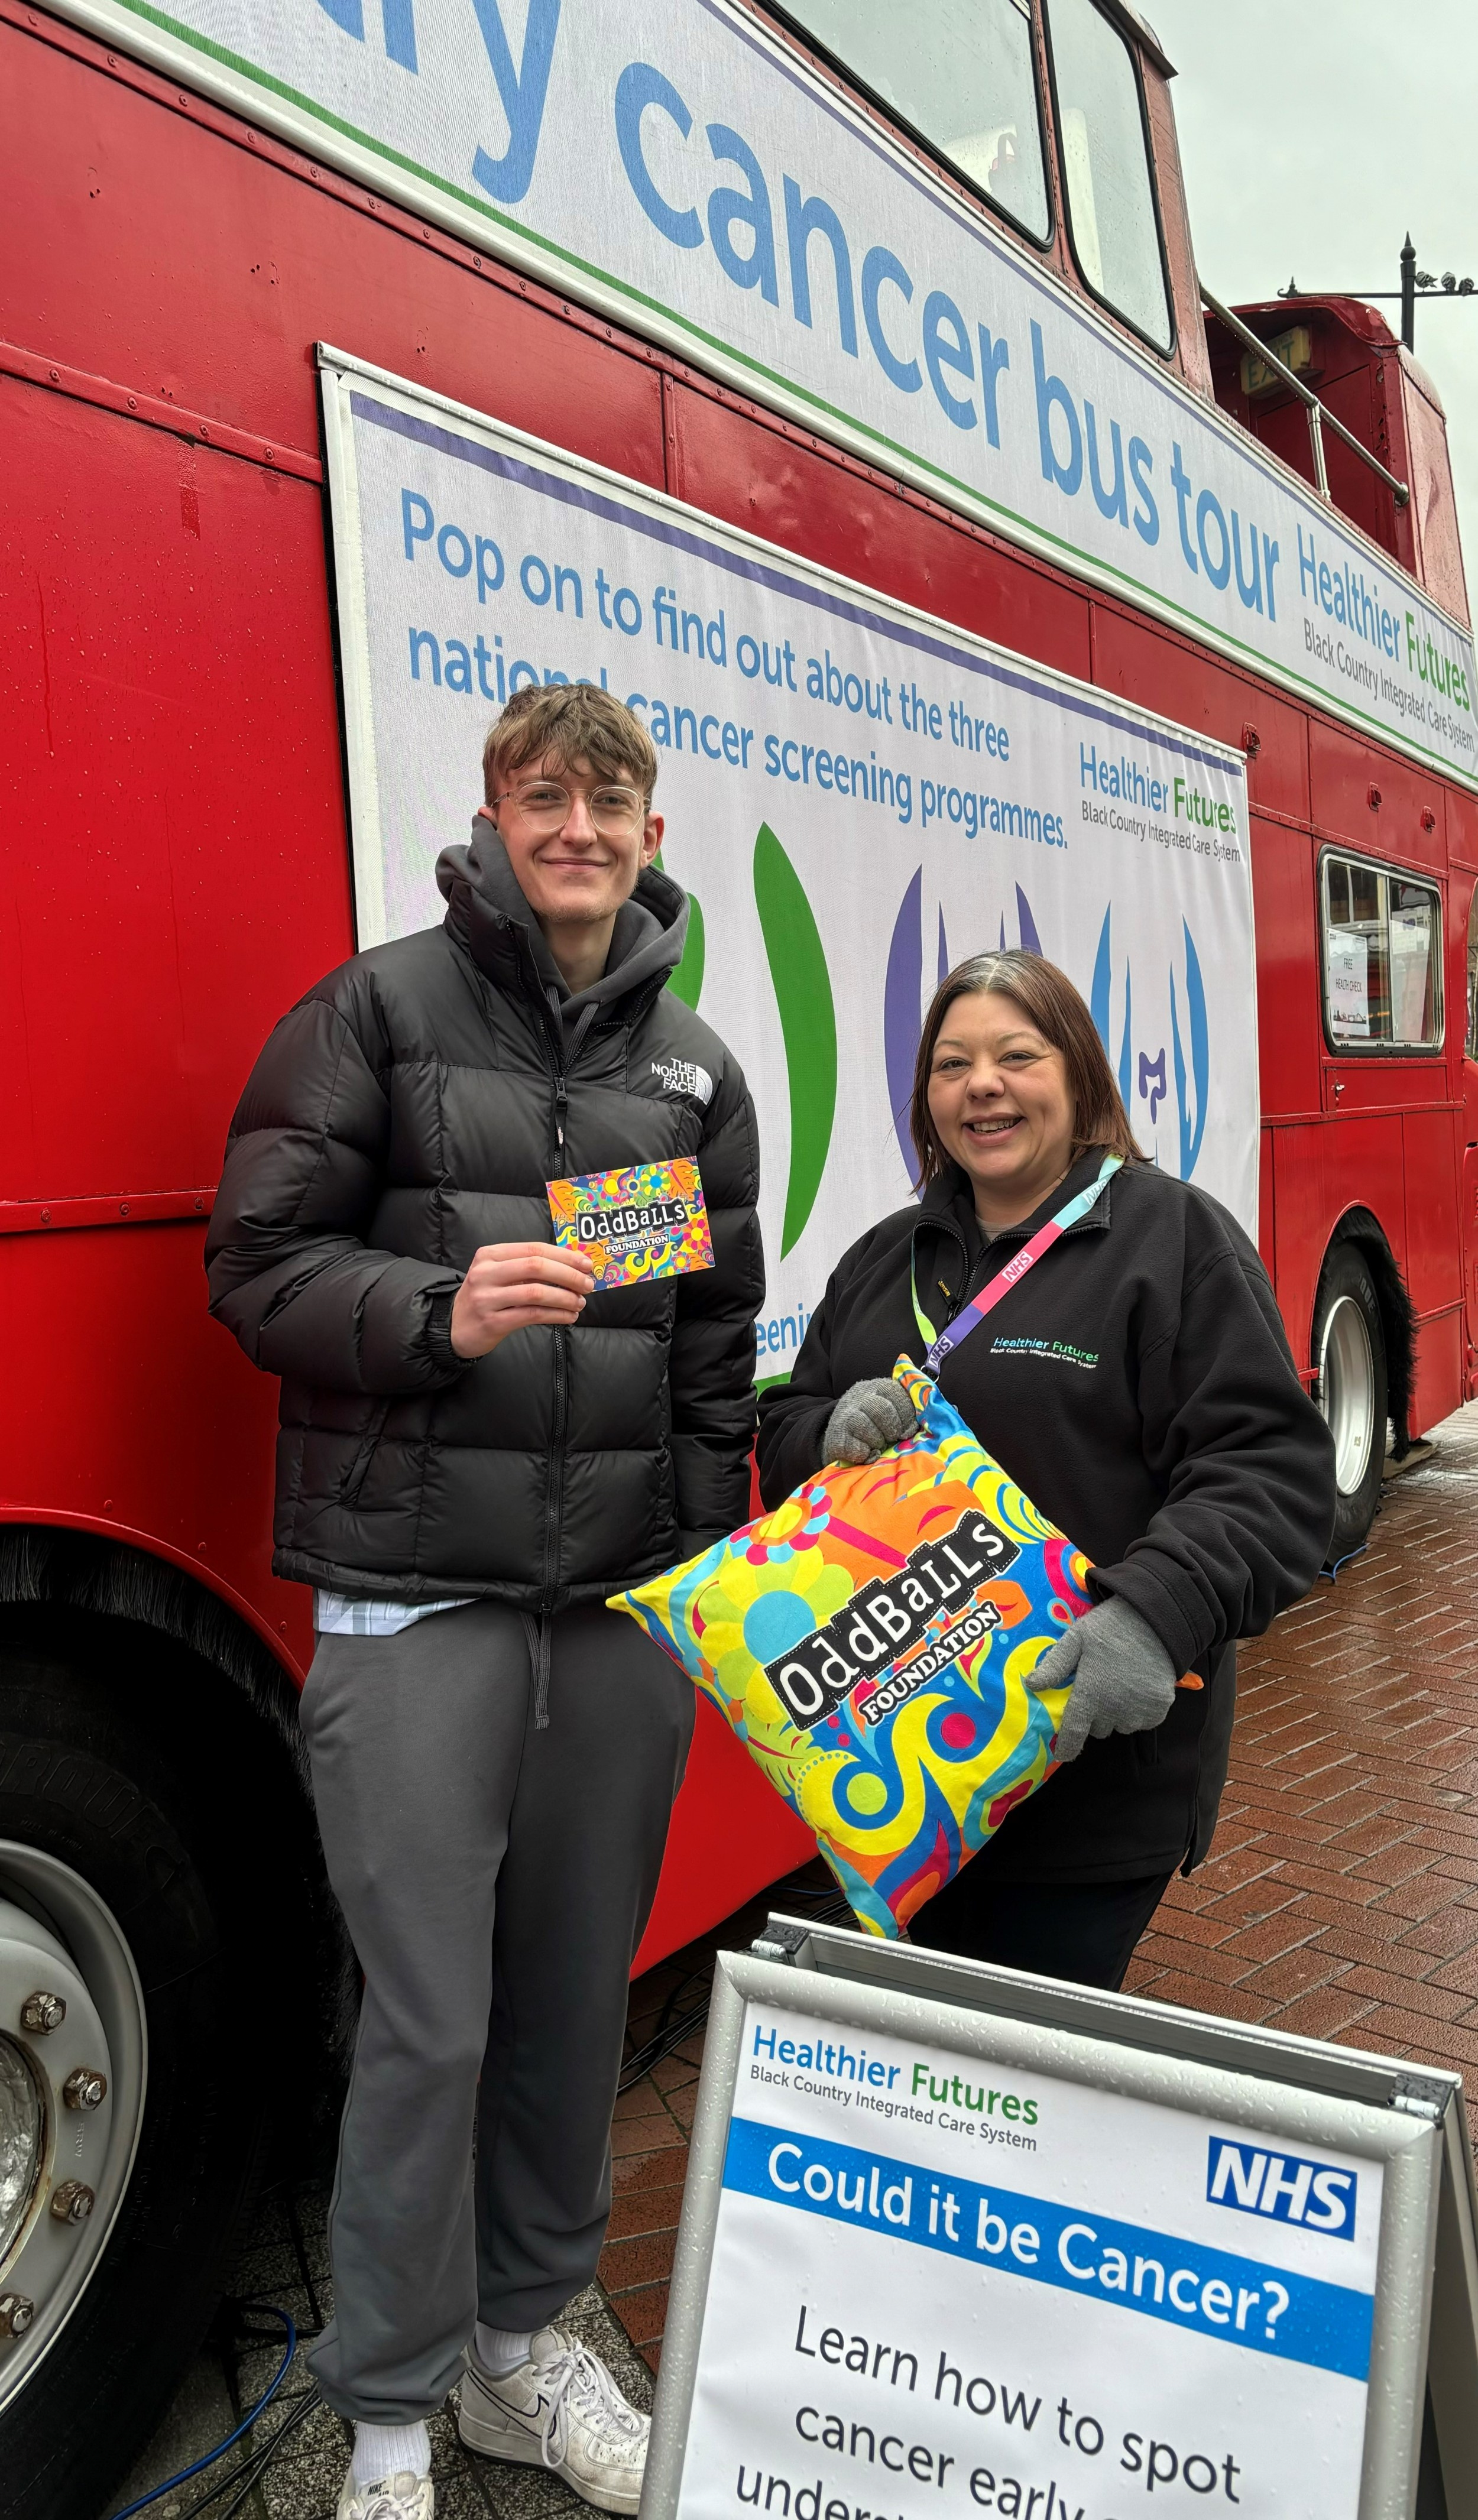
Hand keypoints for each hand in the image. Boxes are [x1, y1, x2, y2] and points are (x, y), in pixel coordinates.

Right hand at [450, 1241, 594, 1359]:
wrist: (454, 1327)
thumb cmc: (486, 1297)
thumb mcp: (499, 1274)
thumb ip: (527, 1267)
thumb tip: (573, 1265)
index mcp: (490, 1255)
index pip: (534, 1249)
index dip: (564, 1255)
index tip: (586, 1264)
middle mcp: (485, 1273)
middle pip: (536, 1267)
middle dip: (569, 1275)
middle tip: (588, 1285)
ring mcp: (487, 1298)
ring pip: (536, 1292)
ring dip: (565, 1297)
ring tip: (580, 1302)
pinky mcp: (492, 1322)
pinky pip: (532, 1315)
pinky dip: (556, 1315)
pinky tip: (569, 1316)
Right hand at [822, 1377, 918, 1465]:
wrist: (840, 1434)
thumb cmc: (876, 1423)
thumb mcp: (892, 1408)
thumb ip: (911, 1408)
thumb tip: (940, 1412)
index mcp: (879, 1387)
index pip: (897, 1394)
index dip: (907, 1415)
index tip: (908, 1430)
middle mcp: (860, 1395)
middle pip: (882, 1410)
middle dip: (892, 1429)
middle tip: (893, 1438)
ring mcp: (845, 1414)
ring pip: (864, 1425)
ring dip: (876, 1441)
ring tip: (878, 1446)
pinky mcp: (835, 1435)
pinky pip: (854, 1446)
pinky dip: (863, 1453)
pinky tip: (866, 1454)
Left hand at [1024, 1596, 1177, 1763]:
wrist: (1155, 1620)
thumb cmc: (1109, 1628)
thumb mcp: (1075, 1640)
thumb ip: (1054, 1666)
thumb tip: (1030, 1685)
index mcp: (1090, 1695)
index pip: (1074, 1732)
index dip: (1067, 1747)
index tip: (1062, 1754)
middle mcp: (1114, 1709)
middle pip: (1098, 1729)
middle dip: (1095, 1715)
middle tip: (1099, 1688)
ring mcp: (1139, 1711)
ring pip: (1121, 1726)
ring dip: (1117, 1715)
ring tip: (1120, 1686)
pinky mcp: (1160, 1709)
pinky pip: (1144, 1722)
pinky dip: (1140, 1712)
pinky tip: (1138, 1689)